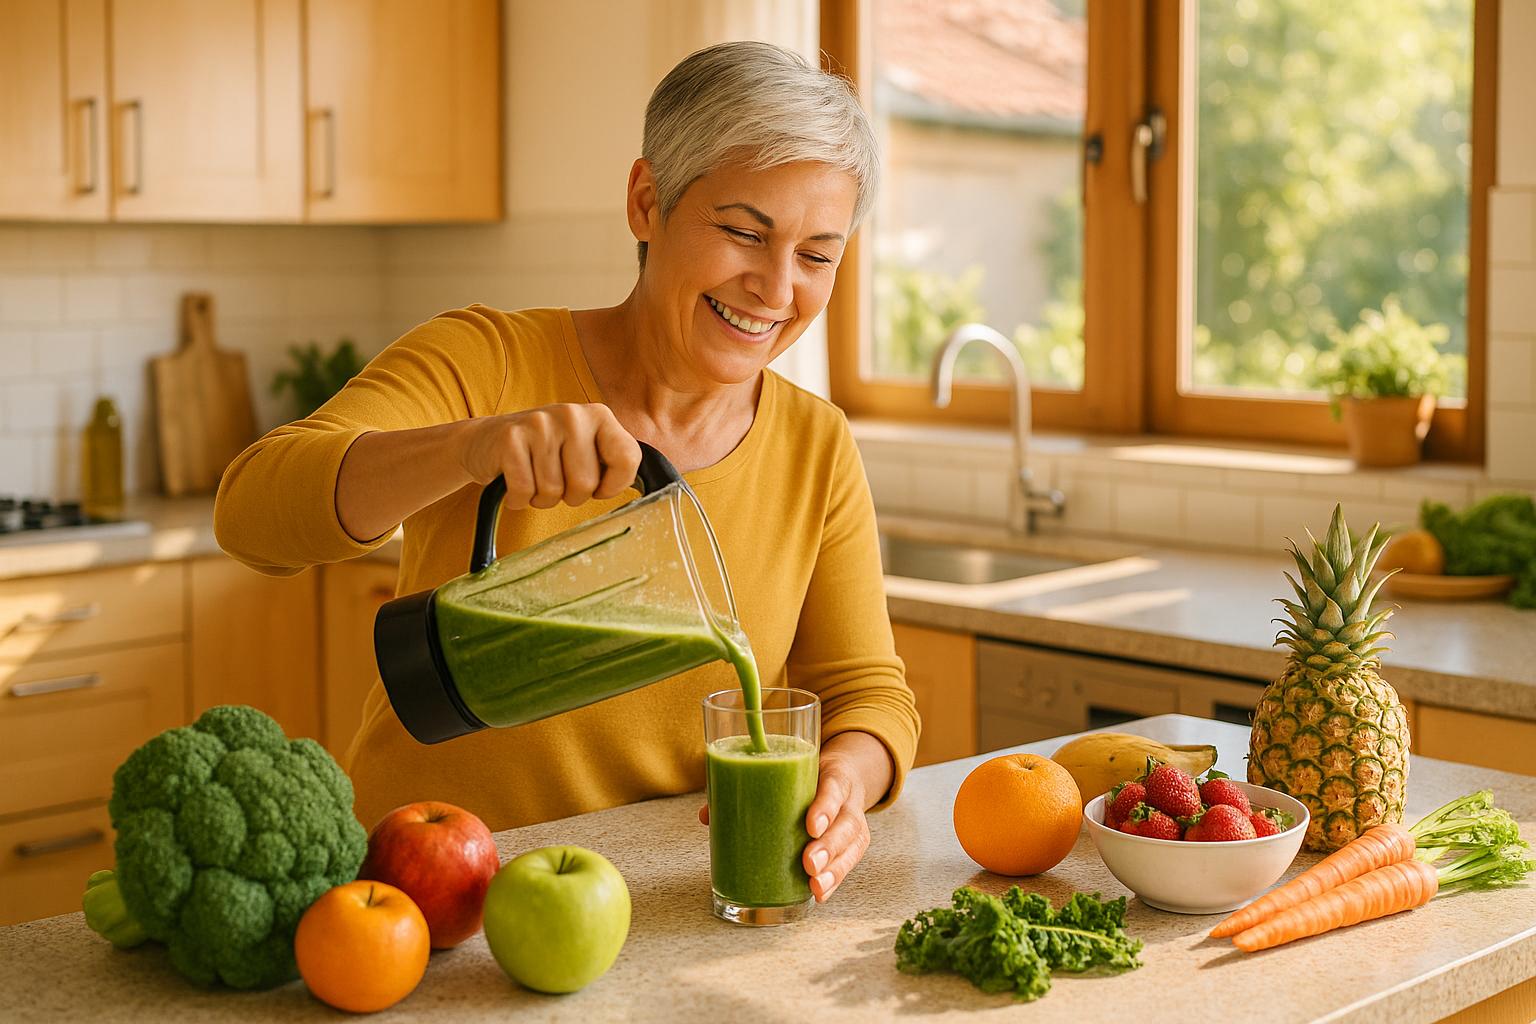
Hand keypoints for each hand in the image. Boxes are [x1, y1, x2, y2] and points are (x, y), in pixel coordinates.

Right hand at [460, 403, 640, 509]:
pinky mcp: (510, 438)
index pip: (628, 460)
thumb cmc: (546, 454)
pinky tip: (516, 483)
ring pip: (553, 492)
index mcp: (599, 416)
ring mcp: (540, 423)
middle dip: (570, 496)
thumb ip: (615, 461)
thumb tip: (654, 484)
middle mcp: (572, 414)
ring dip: (542, 498)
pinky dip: (519, 499)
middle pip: (586, 485)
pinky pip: (524, 491)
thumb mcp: (585, 449)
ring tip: (535, 478)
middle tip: (556, 481)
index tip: (599, 486)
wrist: (487, 442)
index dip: (613, 486)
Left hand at [695, 731, 892, 903]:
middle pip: (846, 824)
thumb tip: (707, 815)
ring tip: (814, 884)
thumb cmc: (807, 776)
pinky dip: (834, 880)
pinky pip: (847, 864)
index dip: (825, 807)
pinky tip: (819, 893)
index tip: (811, 826)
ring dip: (833, 870)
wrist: (841, 776)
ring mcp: (854, 825)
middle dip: (828, 847)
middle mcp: (849, 802)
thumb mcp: (790, 770)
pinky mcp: (852, 846)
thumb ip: (753, 787)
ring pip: (851, 849)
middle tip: (808, 863)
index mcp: (835, 775)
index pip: (835, 787)